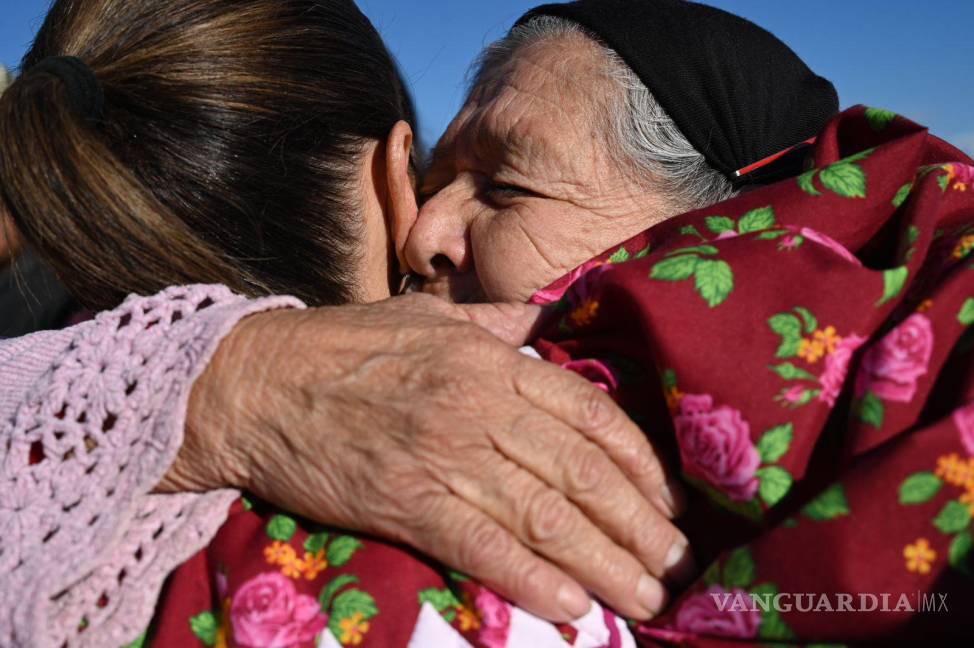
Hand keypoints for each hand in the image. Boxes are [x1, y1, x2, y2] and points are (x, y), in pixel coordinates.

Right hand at [165, 293, 690, 621]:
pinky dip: (534, 580)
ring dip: (605, 564)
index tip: (668, 501)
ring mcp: (444, 455)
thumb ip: (492, 323)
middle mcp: (479, 406)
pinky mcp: (406, 503)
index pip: (590, 413)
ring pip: (545, 517)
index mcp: (491, 360)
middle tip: (677, 567)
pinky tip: (574, 607)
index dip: (640, 463)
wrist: (255, 383)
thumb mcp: (427, 316)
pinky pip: (484, 546)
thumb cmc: (342, 346)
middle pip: (582, 473)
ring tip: (646, 600)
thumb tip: (539, 324)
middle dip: (639, 526)